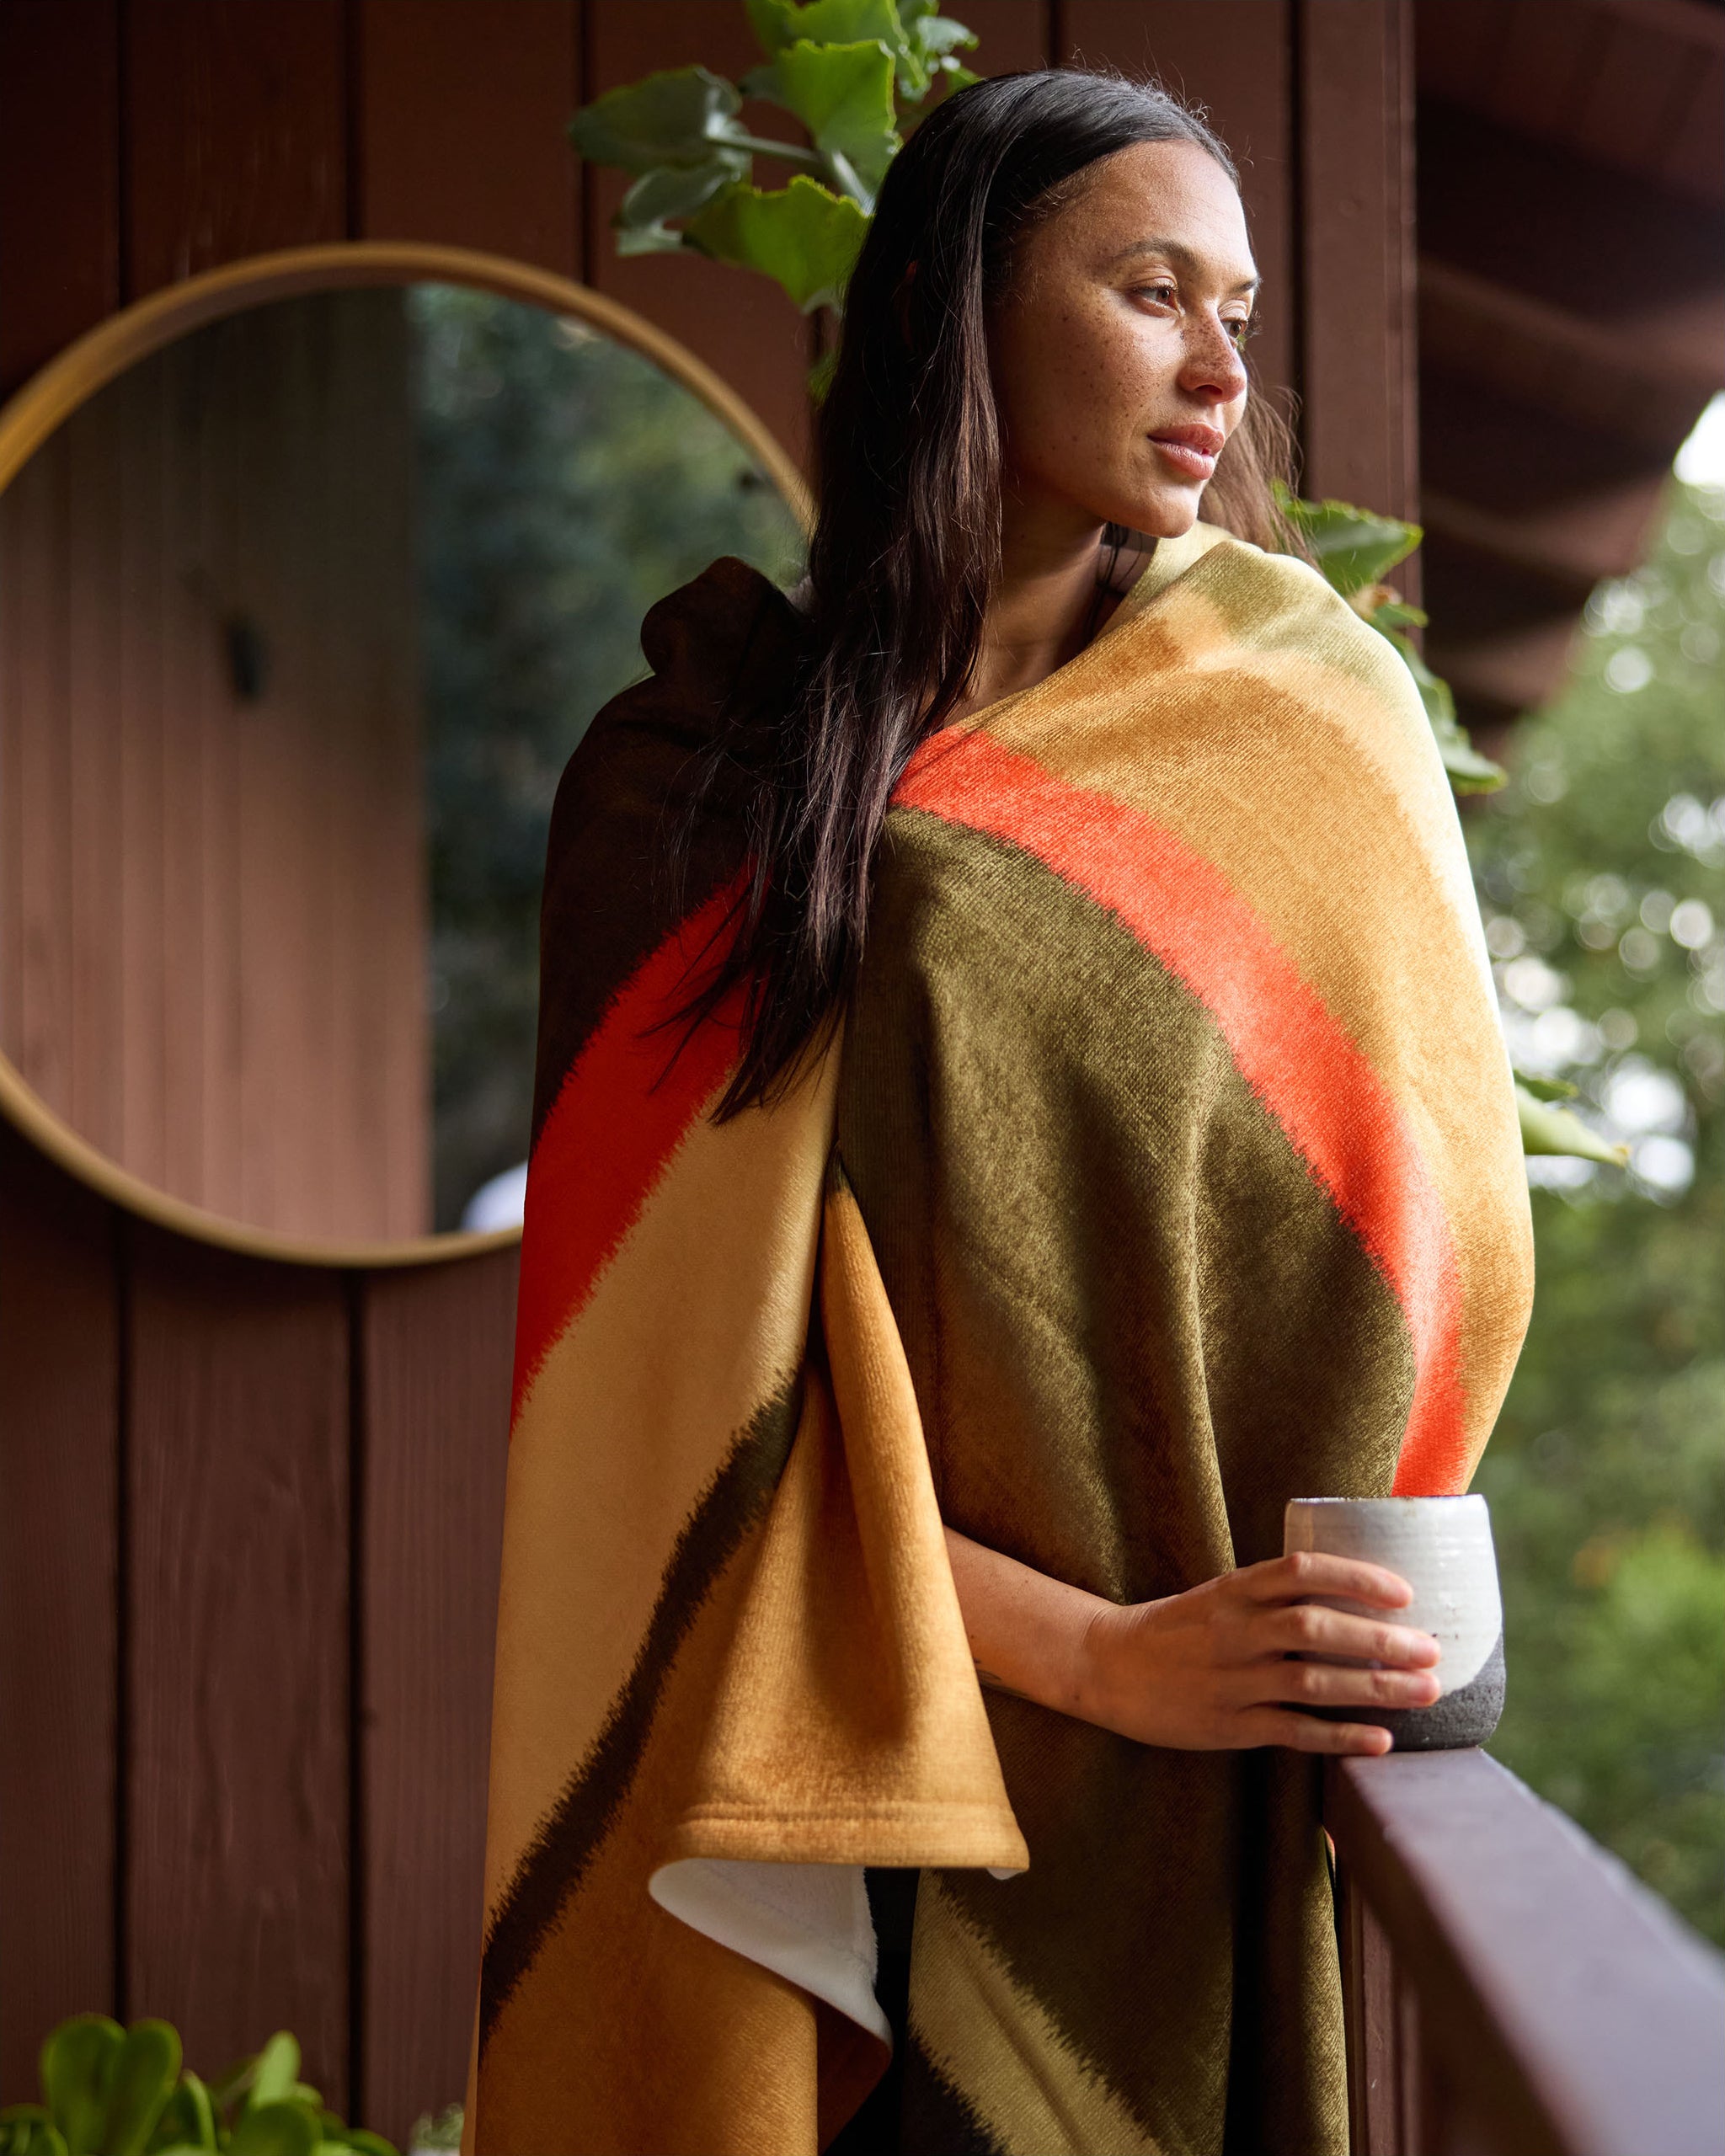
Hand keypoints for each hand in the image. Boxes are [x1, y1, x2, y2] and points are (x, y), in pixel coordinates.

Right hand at [1077, 1551, 1441, 1755]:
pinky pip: (1292, 1730)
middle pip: (1316, 1628)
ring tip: (1426, 1692)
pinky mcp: (1227, 1724)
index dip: (1356, 1579)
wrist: (1107, 1666)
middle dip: (1381, 1640)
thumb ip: (1273, 1597)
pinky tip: (1378, 1740)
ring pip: (1312, 1680)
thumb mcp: (1218, 1596)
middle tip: (1433, 1650)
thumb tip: (1350, 1601)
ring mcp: (1231, 1679)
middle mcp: (1235, 1630)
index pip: (1301, 1571)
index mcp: (1233, 1590)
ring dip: (1375, 1687)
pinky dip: (1338, 1735)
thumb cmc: (1174, 1629)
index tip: (1404, 1593)